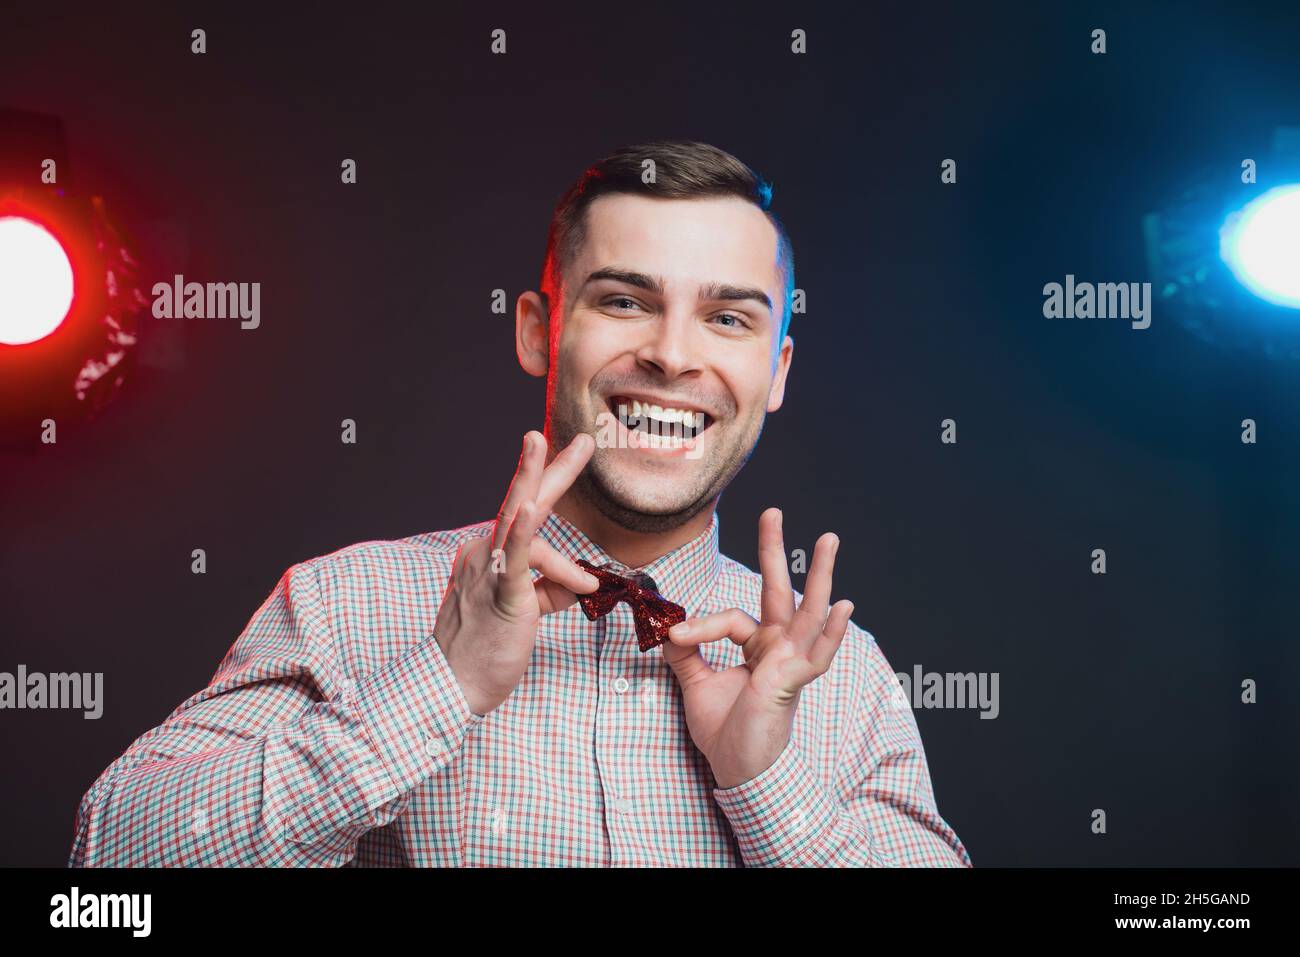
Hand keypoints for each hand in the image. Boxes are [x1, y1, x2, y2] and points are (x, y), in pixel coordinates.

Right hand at [434, 430, 599, 715]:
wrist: (452, 686)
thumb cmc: (484, 650)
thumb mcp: (523, 611)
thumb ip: (550, 589)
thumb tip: (582, 580)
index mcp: (488, 555)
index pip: (523, 515)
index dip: (545, 483)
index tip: (567, 454)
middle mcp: (484, 552)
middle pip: (522, 500)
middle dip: (554, 466)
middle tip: (586, 440)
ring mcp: (489, 569)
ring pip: (521, 519)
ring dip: (550, 497)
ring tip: (582, 483)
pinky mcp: (500, 592)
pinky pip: (514, 556)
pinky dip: (523, 530)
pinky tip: (529, 508)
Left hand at [662, 507, 853, 788]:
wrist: (740, 772)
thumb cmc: (727, 731)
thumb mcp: (696, 684)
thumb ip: (686, 652)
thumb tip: (668, 625)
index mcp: (759, 645)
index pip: (731, 617)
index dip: (700, 623)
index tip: (674, 634)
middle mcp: (779, 647)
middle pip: (779, 590)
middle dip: (775, 550)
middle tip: (772, 511)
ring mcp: (791, 662)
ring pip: (808, 611)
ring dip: (819, 575)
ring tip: (829, 540)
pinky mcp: (794, 682)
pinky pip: (817, 655)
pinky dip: (832, 633)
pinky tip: (845, 608)